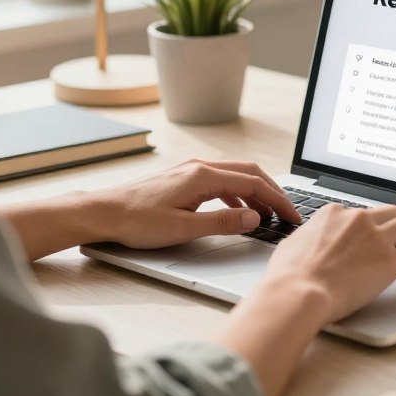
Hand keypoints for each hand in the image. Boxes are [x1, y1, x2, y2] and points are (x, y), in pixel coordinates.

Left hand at [99, 159, 302, 248]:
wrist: (104, 212)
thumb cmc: (137, 221)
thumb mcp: (184, 229)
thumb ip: (222, 223)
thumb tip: (255, 219)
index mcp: (204, 176)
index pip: (254, 184)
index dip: (278, 200)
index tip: (292, 216)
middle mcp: (200, 167)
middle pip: (249, 173)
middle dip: (273, 192)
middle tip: (288, 212)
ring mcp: (191, 170)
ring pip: (235, 176)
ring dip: (256, 193)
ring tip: (268, 215)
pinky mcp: (184, 178)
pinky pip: (221, 182)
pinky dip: (237, 195)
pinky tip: (238, 213)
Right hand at [259, 203, 395, 323]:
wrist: (297, 293)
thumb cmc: (288, 277)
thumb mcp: (292, 245)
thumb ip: (308, 238)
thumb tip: (308, 242)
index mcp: (334, 213)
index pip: (362, 214)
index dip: (372, 228)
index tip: (376, 239)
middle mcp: (358, 219)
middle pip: (392, 212)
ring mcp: (376, 237)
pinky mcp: (390, 260)